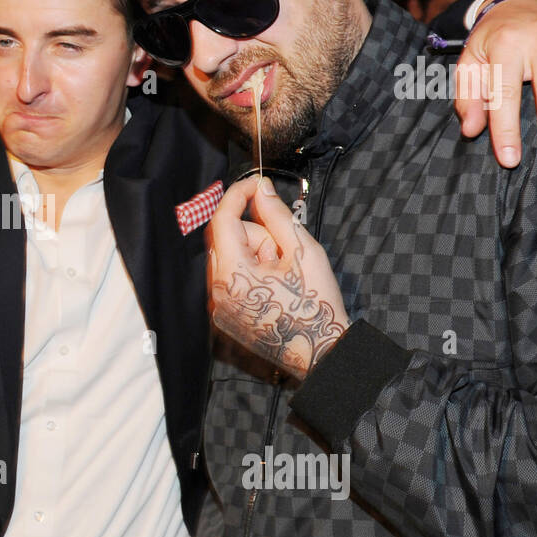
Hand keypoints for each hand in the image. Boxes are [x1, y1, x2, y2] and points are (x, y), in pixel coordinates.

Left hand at [205, 175, 349, 380]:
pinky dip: (248, 272)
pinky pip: (229, 278)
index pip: (223, 220)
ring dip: (253, 253)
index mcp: (233, 274)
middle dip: (254, 233)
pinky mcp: (222, 315)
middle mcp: (216, 292)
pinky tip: (273, 286)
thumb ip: (277, 216)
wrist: (320, 353)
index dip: (239, 194)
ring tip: (282, 274)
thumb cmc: (316, 305)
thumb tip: (261, 189)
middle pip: (225, 238)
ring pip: (227, 256)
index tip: (257, 183)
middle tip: (284, 251)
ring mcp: (217, 306)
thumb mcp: (302, 252)